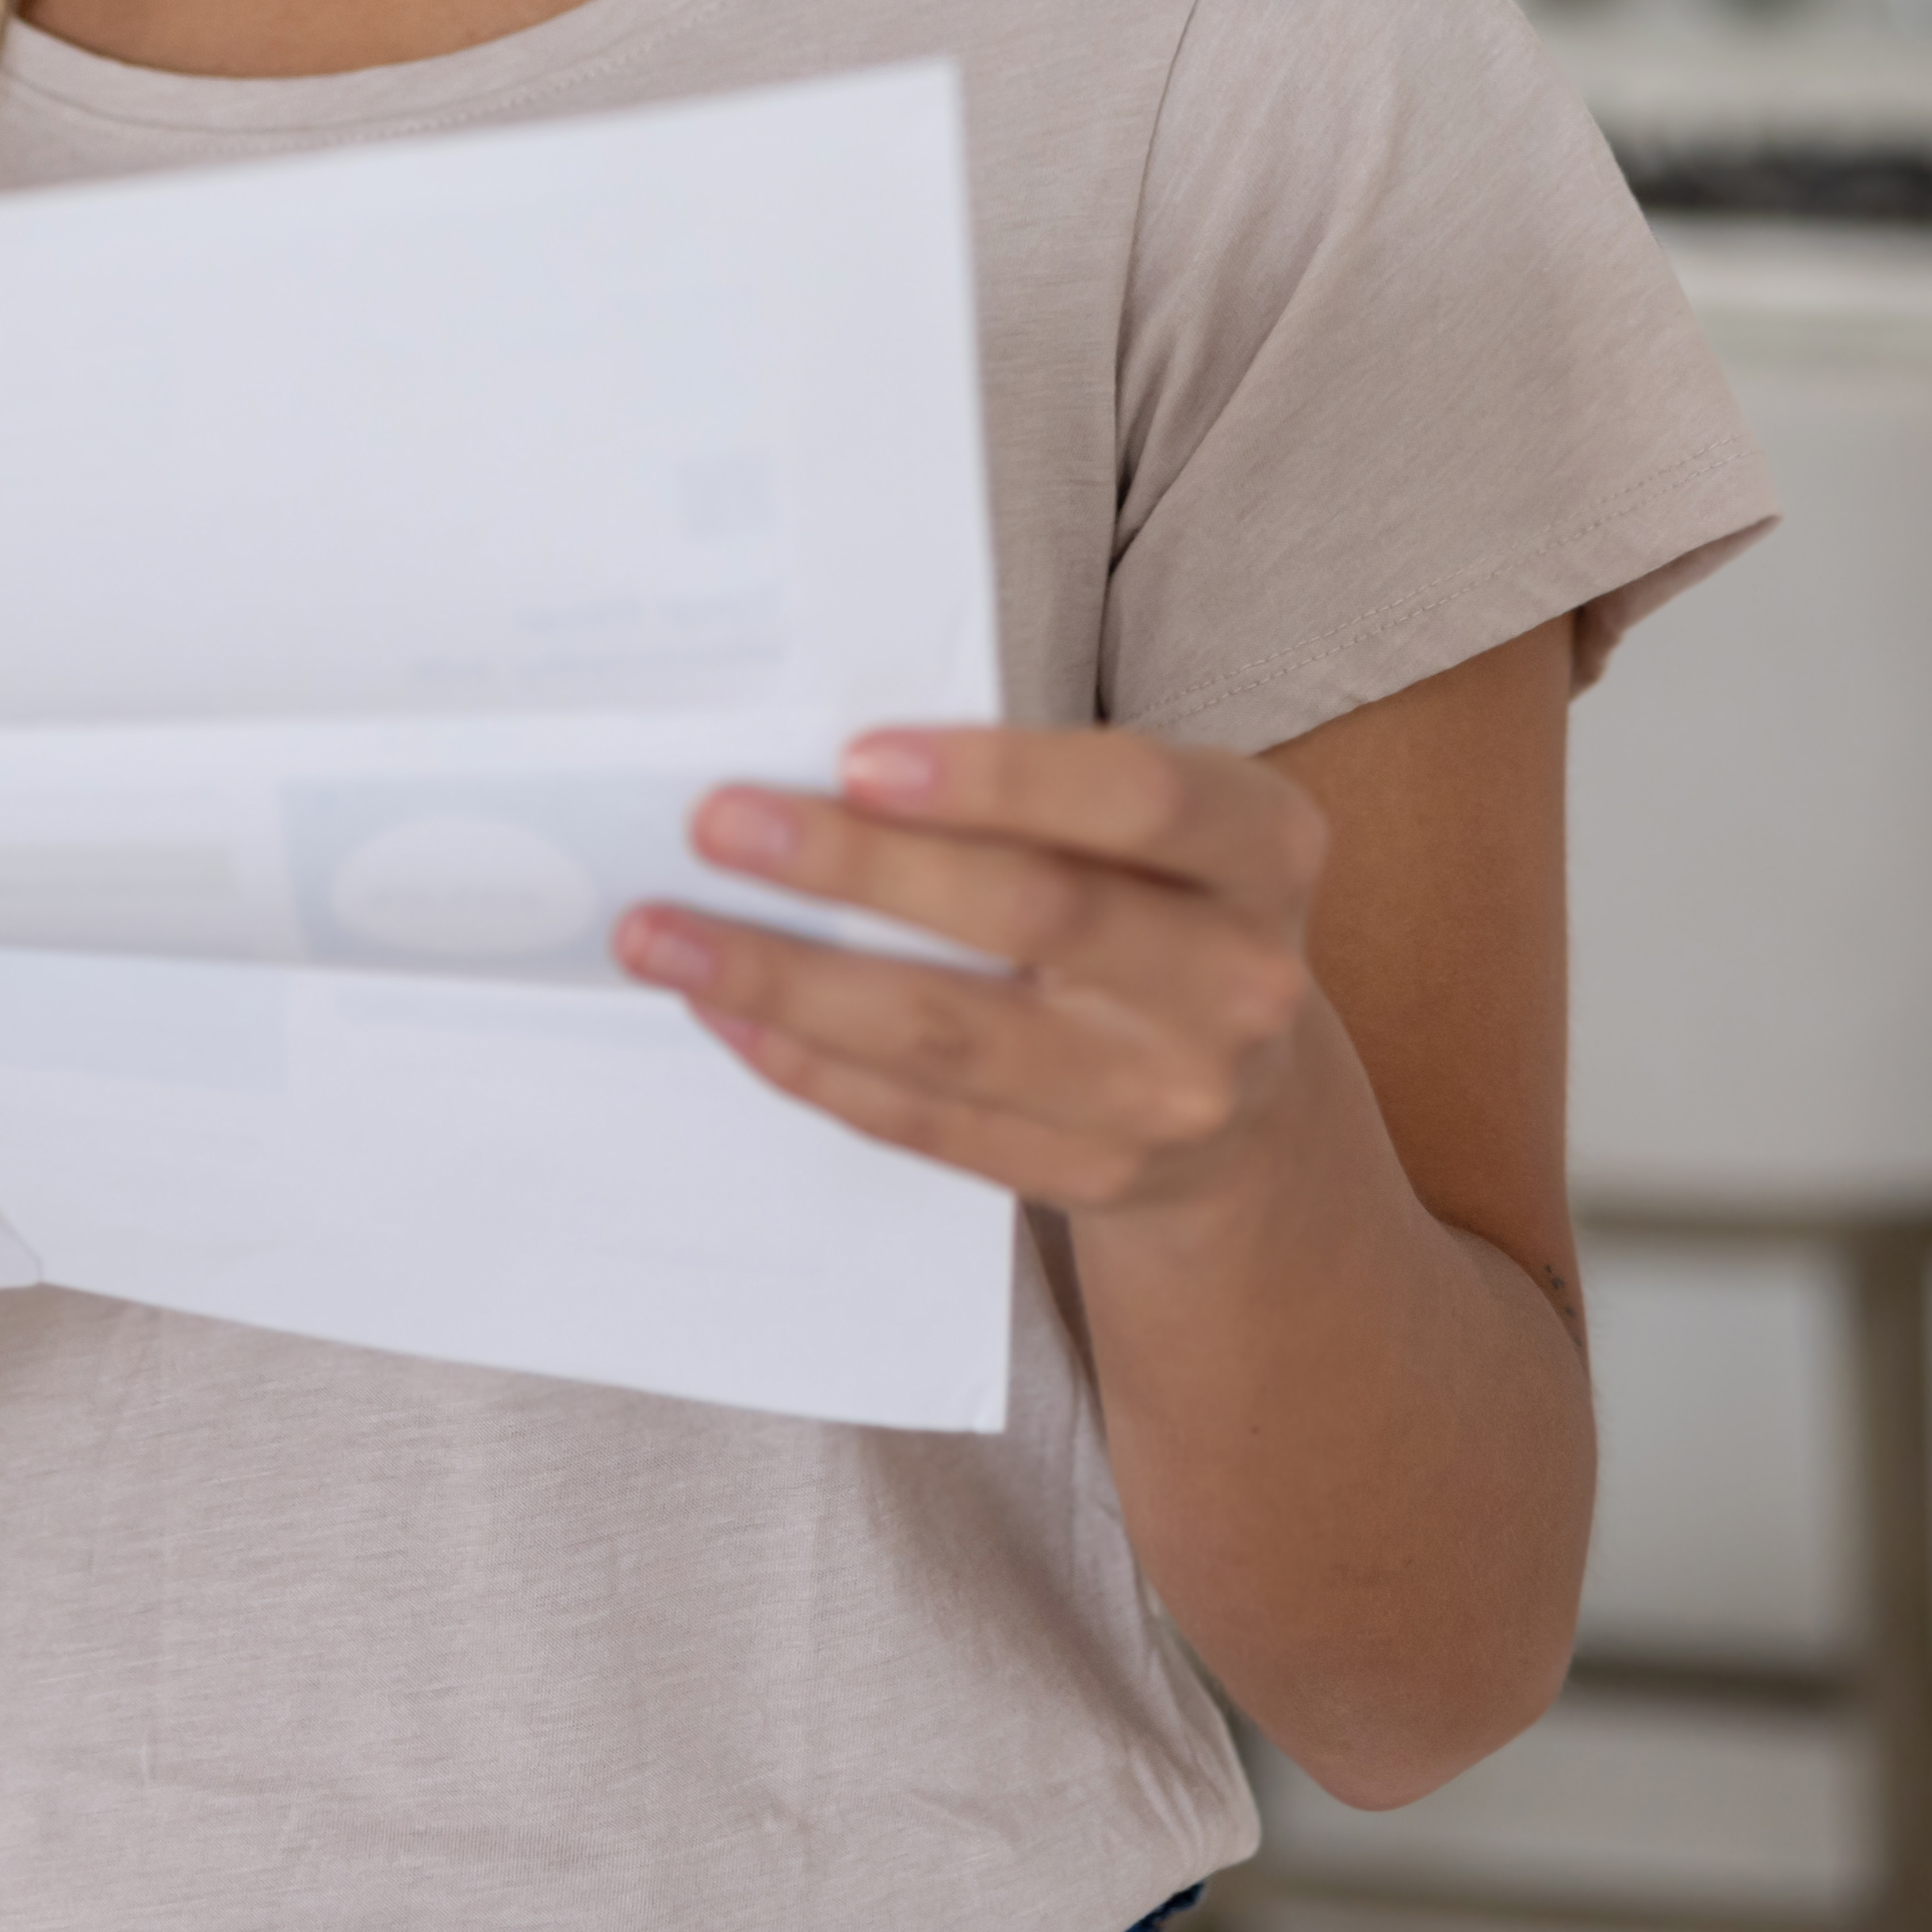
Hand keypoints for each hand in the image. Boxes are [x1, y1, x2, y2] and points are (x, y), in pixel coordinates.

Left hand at [617, 726, 1335, 1221]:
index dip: (998, 777)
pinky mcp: (1092, 1176)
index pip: (1138, 797)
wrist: (1240, 1099)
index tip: (854, 754)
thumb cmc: (1153, 903)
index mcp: (1265, 848)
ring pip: (955, 1034)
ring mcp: (1170, 1096)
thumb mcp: (1148, 828)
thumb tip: (817, 758)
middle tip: (717, 822)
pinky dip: (815, 1063)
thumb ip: (1034, 793)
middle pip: (1032, 915)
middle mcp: (1239, 979)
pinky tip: (729, 1010)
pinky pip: (927, 1122)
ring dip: (791, 978)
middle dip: (857, 866)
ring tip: (665, 931)